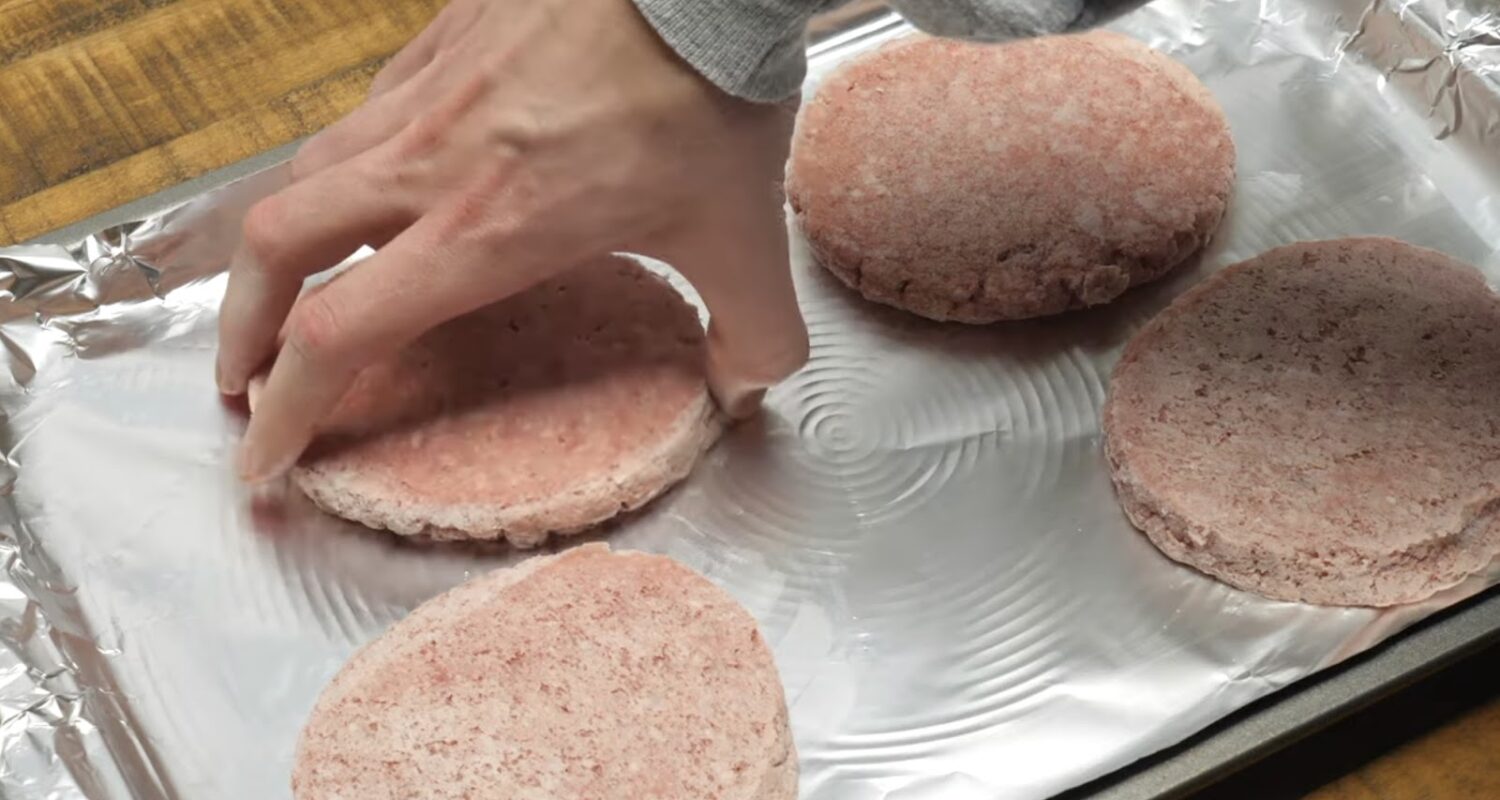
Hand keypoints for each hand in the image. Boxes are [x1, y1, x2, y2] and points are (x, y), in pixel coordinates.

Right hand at [216, 0, 808, 482]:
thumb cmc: (709, 94)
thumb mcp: (745, 236)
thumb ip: (754, 332)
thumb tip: (748, 386)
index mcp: (484, 234)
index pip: (339, 337)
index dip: (288, 411)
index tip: (265, 457)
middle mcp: (429, 167)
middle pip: (277, 247)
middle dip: (242, 327)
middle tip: (245, 375)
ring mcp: (425, 94)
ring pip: (305, 170)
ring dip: (280, 240)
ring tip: (291, 280)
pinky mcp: (441, 37)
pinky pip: (364, 110)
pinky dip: (346, 160)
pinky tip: (378, 175)